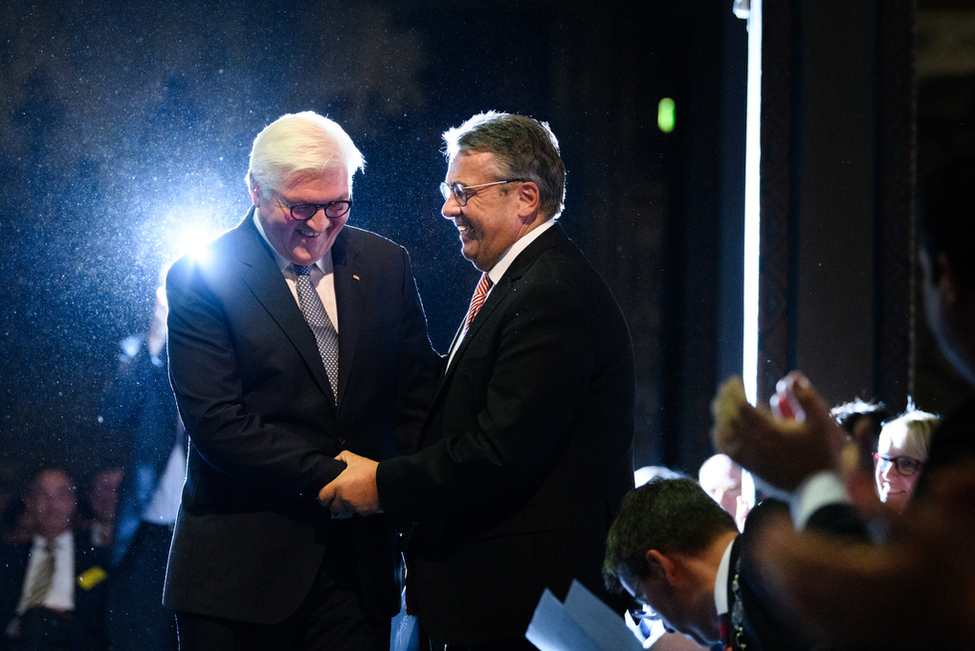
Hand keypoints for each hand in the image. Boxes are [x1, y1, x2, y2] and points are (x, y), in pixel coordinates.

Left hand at [318, 451, 381, 516]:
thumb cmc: (371, 471)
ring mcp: (353, 506)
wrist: (387, 483)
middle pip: (333, 507)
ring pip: (345, 510)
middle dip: (335, 503)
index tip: (325, 497)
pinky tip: (363, 499)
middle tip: (340, 496)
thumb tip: (336, 459)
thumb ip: (342, 457)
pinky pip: (357, 512)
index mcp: (338, 486)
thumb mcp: (356, 459)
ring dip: (347, 505)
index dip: (322, 498)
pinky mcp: (363, 512)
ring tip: (354, 496)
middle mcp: (343, 498)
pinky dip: (358, 508)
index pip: (322, 497)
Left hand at [710, 372, 844, 493]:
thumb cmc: (818, 454)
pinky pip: (726, 451)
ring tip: (721, 401)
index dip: (735, 390)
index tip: (735, 380)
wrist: (816, 490)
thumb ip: (805, 399)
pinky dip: (719, 436)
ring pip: (724, 432)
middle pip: (729, 416)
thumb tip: (792, 377)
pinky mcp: (747, 468)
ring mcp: (748, 457)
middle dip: (725, 398)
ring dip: (720, 414)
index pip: (741, 405)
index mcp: (770, 431)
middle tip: (727, 386)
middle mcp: (755, 444)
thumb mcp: (818, 423)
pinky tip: (719, 427)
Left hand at [748, 462, 974, 648]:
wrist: (956, 621)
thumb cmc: (939, 573)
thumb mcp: (922, 535)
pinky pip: (807, 622)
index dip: (783, 537)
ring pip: (796, 602)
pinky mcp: (849, 638)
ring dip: (775, 576)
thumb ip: (883, 510)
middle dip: (772, 555)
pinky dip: (788, 600)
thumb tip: (853, 481)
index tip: (774, 518)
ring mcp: (851, 624)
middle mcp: (857, 602)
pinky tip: (783, 584)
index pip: (811, 554)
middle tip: (763, 534)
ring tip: (767, 554)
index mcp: (872, 574)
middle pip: (796, 579)